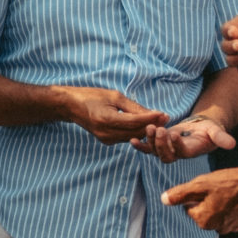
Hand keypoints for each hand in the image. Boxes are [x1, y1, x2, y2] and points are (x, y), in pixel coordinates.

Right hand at [55, 86, 169, 143]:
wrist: (71, 106)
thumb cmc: (92, 96)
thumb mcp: (114, 96)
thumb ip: (134, 107)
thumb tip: (153, 113)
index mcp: (106, 119)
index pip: (134, 122)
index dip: (151, 119)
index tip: (164, 113)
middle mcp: (106, 133)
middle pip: (136, 133)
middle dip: (152, 125)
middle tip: (166, 117)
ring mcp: (106, 139)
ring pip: (133, 137)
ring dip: (146, 130)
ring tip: (159, 121)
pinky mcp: (106, 141)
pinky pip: (126, 138)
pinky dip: (136, 132)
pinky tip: (145, 125)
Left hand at [132, 115, 236, 162]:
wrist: (200, 129)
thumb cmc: (209, 130)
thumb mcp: (216, 132)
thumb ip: (222, 138)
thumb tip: (232, 144)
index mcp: (190, 151)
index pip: (182, 152)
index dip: (177, 145)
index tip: (175, 133)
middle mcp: (177, 154)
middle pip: (165, 155)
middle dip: (160, 144)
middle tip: (159, 130)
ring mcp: (167, 150)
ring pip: (154, 151)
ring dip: (150, 140)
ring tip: (149, 127)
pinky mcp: (159, 145)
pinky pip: (147, 148)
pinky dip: (139, 145)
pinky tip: (131, 139)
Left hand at [162, 167, 237, 232]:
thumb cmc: (231, 183)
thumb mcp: (201, 184)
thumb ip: (180, 194)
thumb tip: (164, 200)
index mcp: (204, 220)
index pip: (189, 208)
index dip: (195, 194)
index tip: (207, 186)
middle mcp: (217, 229)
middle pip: (204, 212)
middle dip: (208, 200)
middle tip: (219, 187)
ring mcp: (232, 228)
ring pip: (218, 214)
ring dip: (220, 204)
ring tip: (230, 191)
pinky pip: (232, 216)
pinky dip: (233, 208)